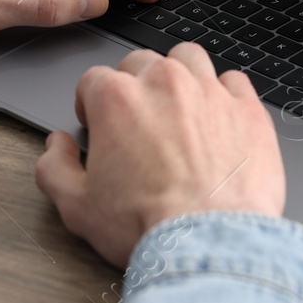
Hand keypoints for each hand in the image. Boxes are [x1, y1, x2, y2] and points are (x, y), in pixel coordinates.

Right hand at [35, 42, 285, 267]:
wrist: (210, 244)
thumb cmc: (149, 226)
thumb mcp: (76, 207)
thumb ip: (54, 168)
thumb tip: (56, 147)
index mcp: (117, 99)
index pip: (94, 79)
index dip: (91, 104)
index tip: (98, 125)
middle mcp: (163, 83)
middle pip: (140, 62)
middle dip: (134, 86)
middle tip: (138, 122)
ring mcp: (209, 92)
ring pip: (188, 58)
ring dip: (179, 75)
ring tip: (179, 109)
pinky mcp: (248, 109)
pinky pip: (234, 81)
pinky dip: (224, 95)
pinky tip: (218, 120)